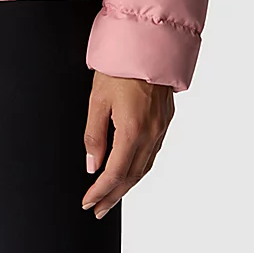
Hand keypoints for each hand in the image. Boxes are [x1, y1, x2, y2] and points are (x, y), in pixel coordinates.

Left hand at [81, 72, 173, 218]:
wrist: (148, 43)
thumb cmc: (120, 66)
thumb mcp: (97, 99)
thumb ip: (94, 135)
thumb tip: (92, 164)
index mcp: (132, 130)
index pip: (115, 173)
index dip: (100, 192)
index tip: (88, 203)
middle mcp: (151, 133)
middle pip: (132, 177)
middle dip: (113, 196)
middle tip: (98, 209)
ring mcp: (161, 128)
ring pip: (144, 167)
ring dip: (127, 185)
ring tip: (111, 196)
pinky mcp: (166, 120)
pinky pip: (153, 153)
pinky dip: (139, 168)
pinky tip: (130, 170)